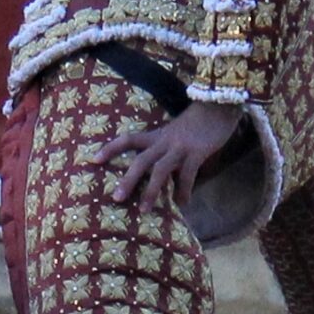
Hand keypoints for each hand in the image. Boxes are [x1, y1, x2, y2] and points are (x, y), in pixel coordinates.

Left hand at [96, 100, 242, 208]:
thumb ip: (166, 149)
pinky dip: (183, 191)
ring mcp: (180, 147)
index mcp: (157, 135)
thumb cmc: (198, 121)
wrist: (219, 104)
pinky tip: (182, 203)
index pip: (128, 139)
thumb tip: (160, 174)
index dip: (110, 148)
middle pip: (140, 161)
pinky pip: (187, 175)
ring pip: (160, 170)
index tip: (94, 160)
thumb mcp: (176, 133)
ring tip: (145, 210)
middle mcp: (164, 141)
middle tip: (116, 199)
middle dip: (127, 180)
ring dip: (151, 191)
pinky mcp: (197, 152)